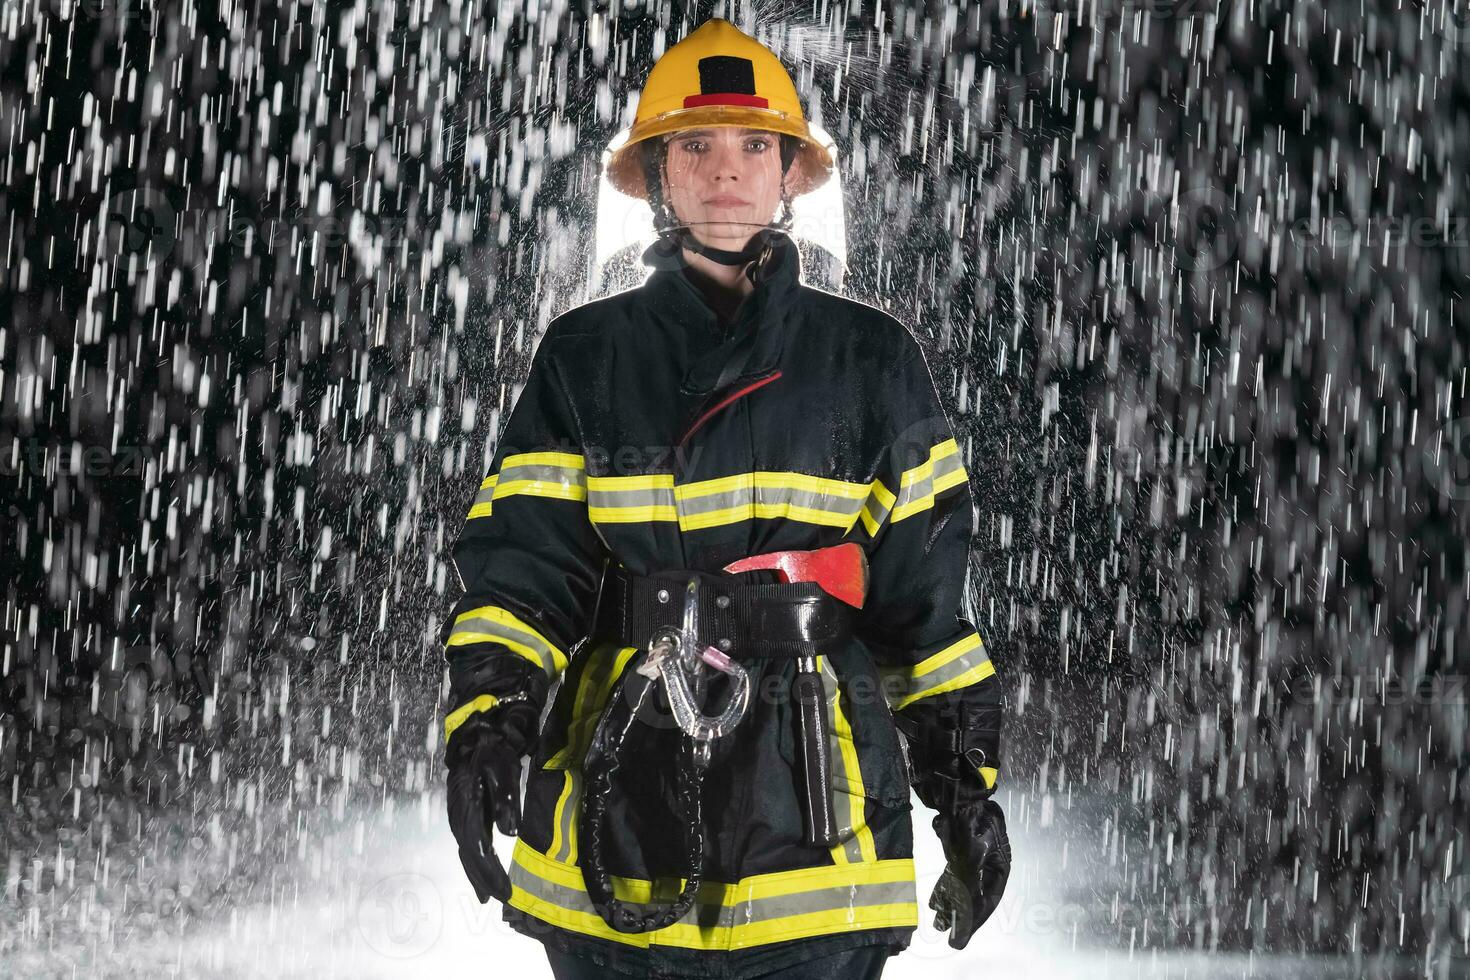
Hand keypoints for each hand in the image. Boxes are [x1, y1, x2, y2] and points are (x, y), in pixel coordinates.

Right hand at [445, 702, 536, 903]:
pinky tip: (482, 865)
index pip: (477, 849)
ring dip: (476, 871)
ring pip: (467, 849)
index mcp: (466, 807)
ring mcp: (460, 811)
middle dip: (482, 878)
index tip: (503, 892)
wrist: (477, 728)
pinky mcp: (466, 807)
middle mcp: (459, 814)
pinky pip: (469, 839)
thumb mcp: (503, 769)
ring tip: (487, 892)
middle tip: (497, 899)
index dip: (489, 873)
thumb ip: (506, 800)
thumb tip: (509, 833)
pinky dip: (475, 857)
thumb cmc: (492, 748)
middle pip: (469, 854)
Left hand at [928, 798, 1010, 948]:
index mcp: (999, 868)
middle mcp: (987, 869)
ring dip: (951, 909)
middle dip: (963, 921)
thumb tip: (968, 902)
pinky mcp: (959, 856)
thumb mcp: (976, 848)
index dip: (974, 921)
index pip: (987, 902)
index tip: (961, 938)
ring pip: (961, 892)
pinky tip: (934, 905)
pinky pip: (952, 880)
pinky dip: (944, 893)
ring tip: (939, 926)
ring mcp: (973, 863)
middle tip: (951, 941)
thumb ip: (971, 876)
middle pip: (975, 901)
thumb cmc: (974, 818)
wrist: (962, 793)